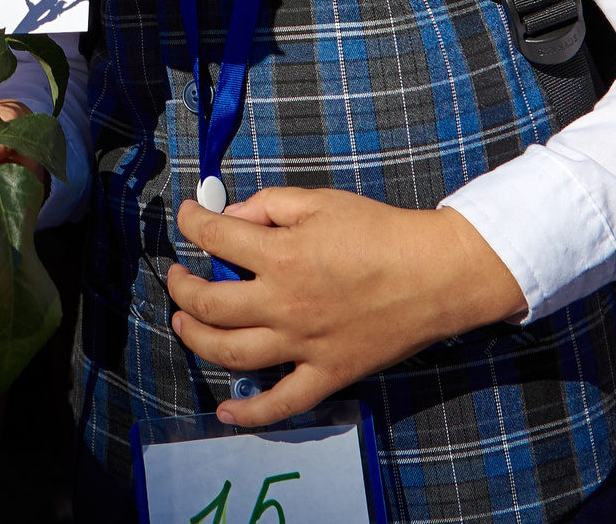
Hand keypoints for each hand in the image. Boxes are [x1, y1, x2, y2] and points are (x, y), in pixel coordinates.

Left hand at [167, 188, 525, 427]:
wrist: (437, 274)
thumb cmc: (380, 232)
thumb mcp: (320, 201)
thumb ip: (268, 205)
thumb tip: (230, 216)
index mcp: (282, 255)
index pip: (215, 238)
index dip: (191, 223)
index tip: (188, 218)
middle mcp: (284, 304)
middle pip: (209, 304)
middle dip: (181, 288)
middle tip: (178, 277)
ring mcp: (304, 344)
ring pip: (230, 352)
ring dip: (195, 339)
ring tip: (184, 322)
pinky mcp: (327, 373)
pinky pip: (282, 403)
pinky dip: (250, 413)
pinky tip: (225, 411)